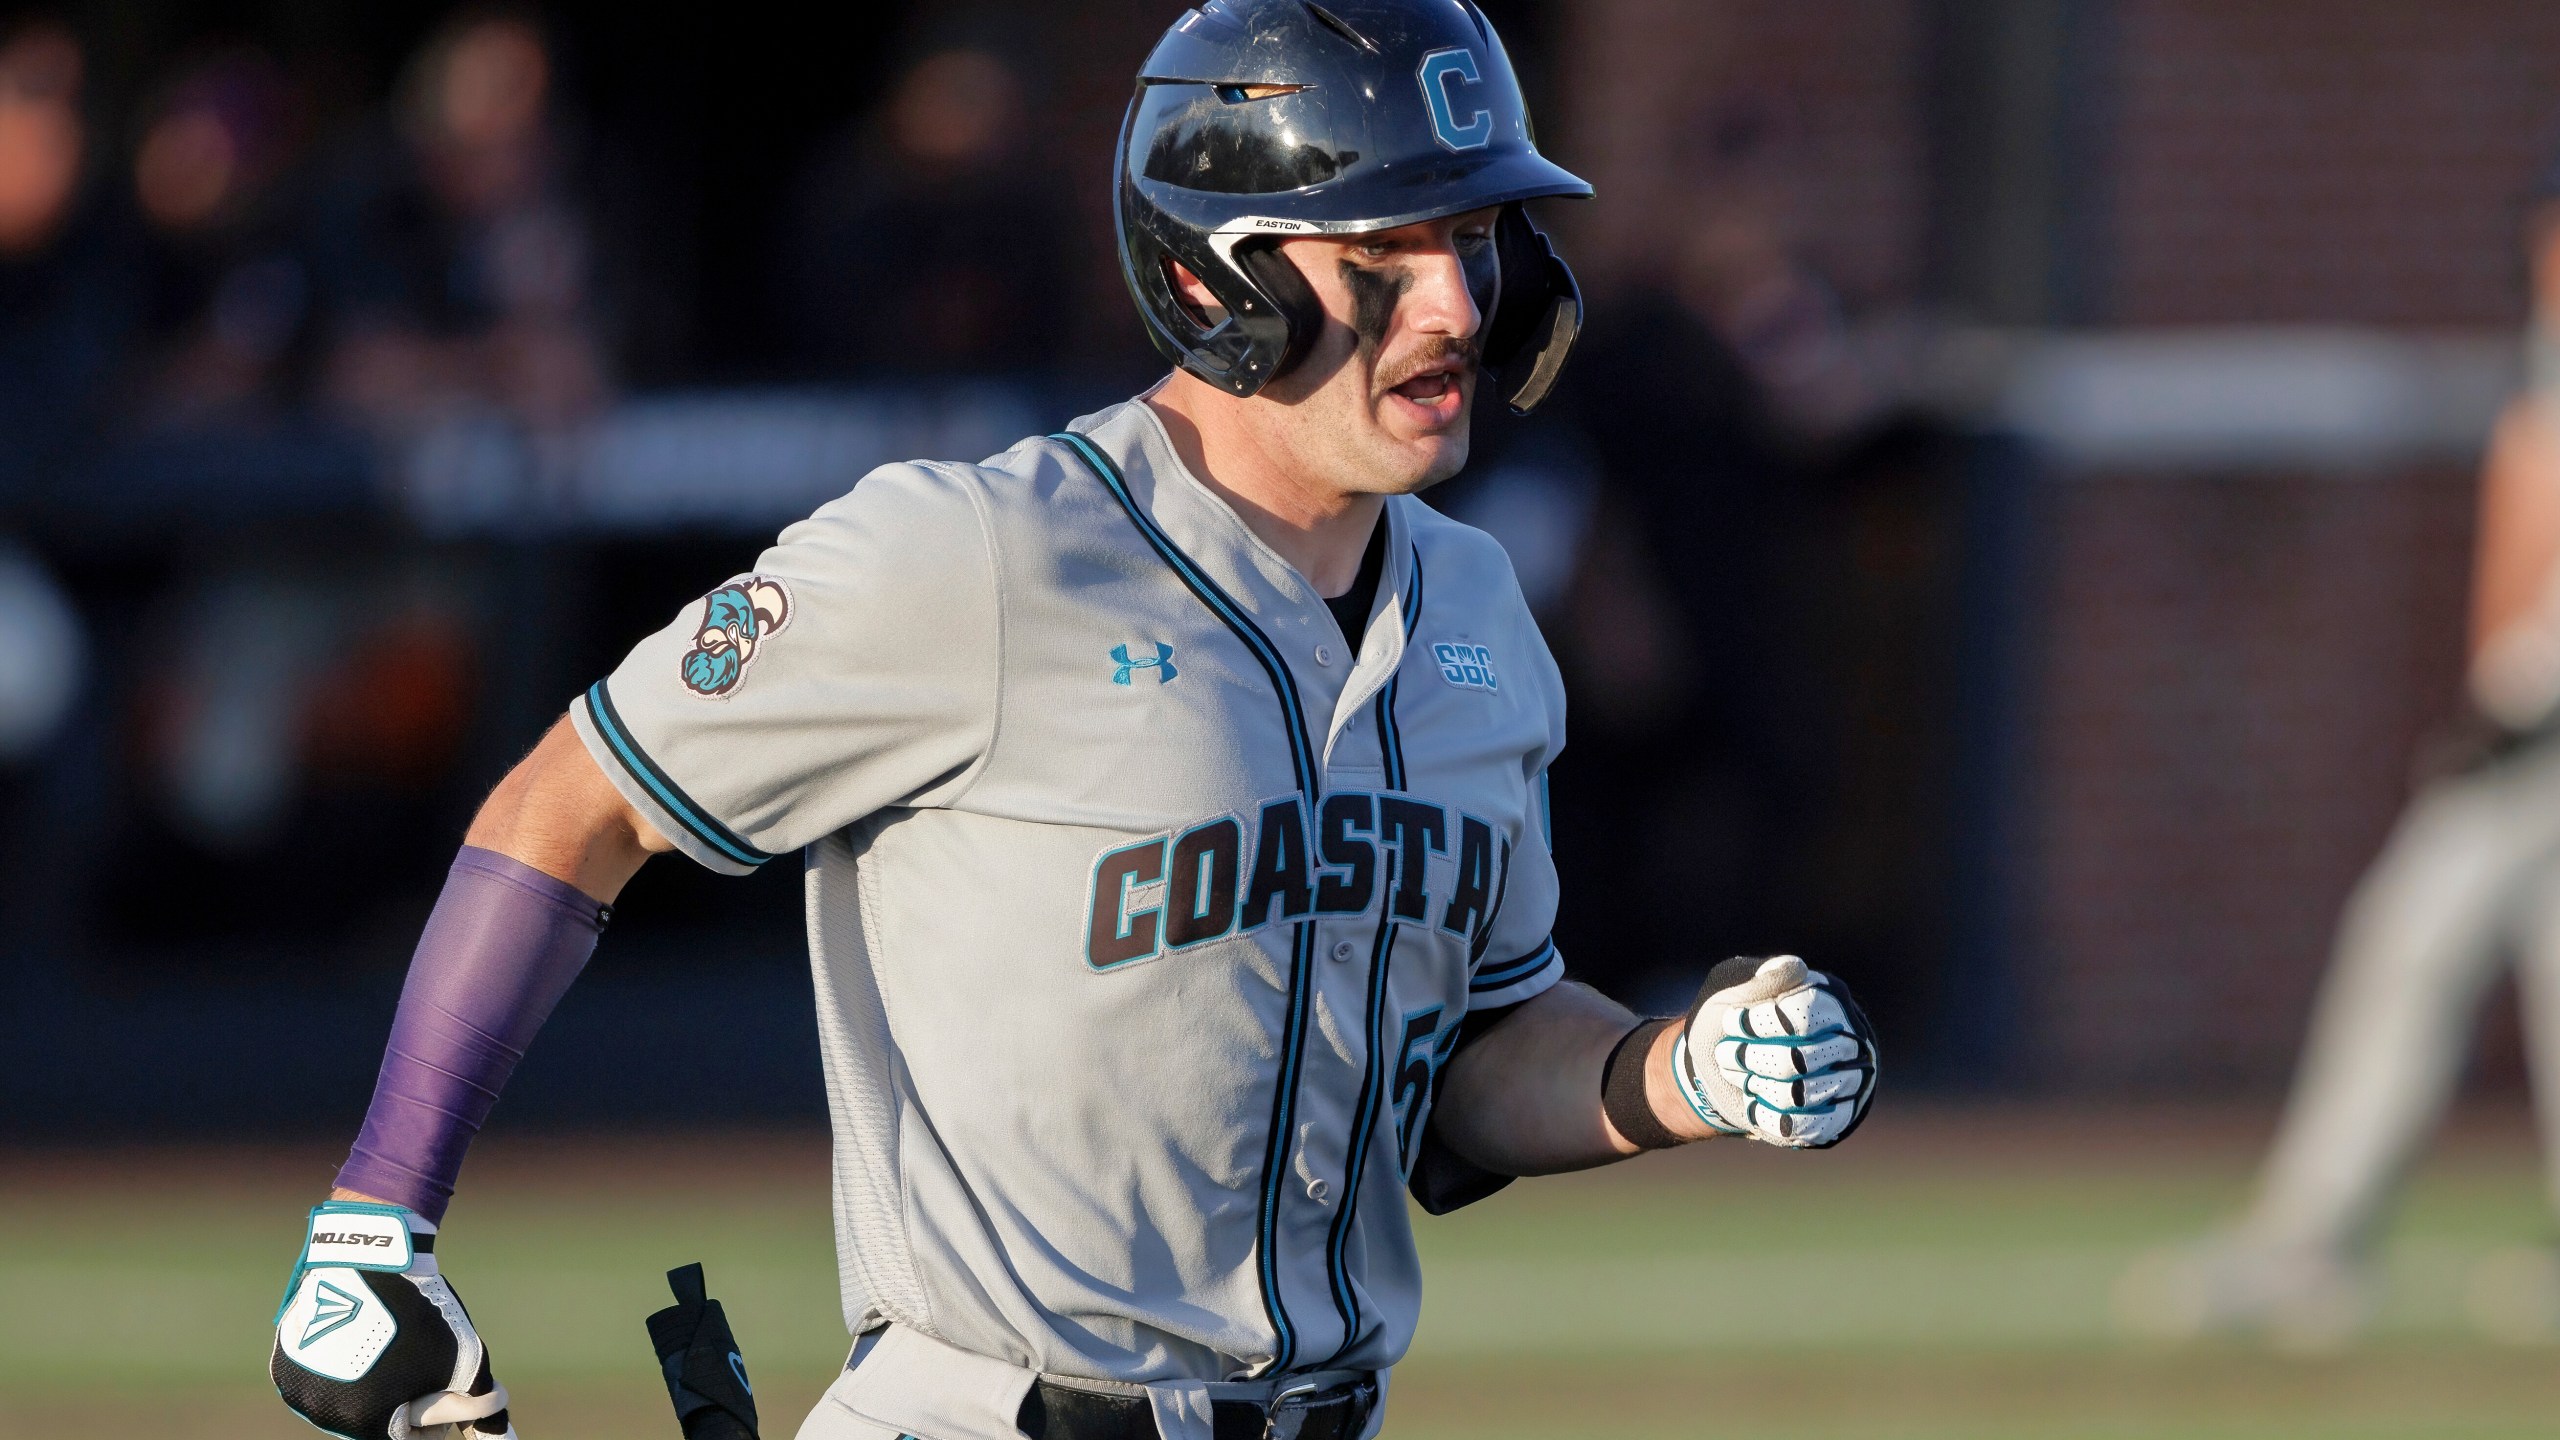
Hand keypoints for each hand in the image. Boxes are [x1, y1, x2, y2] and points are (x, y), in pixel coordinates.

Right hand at [271, 1201, 516, 1438]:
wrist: (372, 1255)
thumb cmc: (423, 1312)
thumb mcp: (464, 1360)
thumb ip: (479, 1406)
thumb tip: (498, 1436)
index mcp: (366, 1421)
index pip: (409, 1436)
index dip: (434, 1406)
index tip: (440, 1374)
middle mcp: (324, 1413)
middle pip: (375, 1420)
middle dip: (401, 1396)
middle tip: (415, 1354)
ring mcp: (298, 1388)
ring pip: (346, 1398)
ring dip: (370, 1380)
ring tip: (388, 1340)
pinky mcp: (283, 1363)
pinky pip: (319, 1376)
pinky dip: (339, 1363)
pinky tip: (357, 1332)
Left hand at [1673, 955, 1877, 1147]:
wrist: (1716, 1070)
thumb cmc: (1725, 1024)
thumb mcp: (1728, 991)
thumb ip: (1758, 978)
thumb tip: (1796, 968)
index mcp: (1827, 1001)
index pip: (1804, 1016)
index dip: (1762, 1023)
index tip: (1732, 1021)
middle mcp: (1847, 1041)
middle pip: (1798, 1060)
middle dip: (1751, 1059)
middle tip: (1726, 1054)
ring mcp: (1846, 1083)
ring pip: (1796, 1096)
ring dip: (1754, 1086)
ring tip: (1739, 1075)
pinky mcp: (1834, 1119)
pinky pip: (1800, 1127)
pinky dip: (1763, 1114)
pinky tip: (1753, 1101)